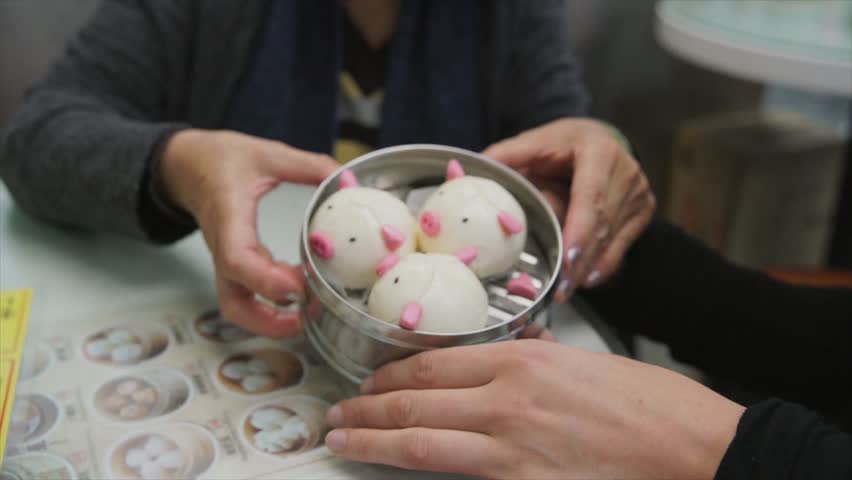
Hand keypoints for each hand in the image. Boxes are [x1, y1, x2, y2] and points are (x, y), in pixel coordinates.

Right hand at [160, 129, 338, 336]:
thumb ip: (311, 165)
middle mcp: (223, 247)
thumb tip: (351, 181)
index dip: (265, 280)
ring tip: (308, 313)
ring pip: (237, 307)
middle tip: (308, 314)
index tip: (298, 285)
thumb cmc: (221, 160)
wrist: (185, 165)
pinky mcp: (233, 267)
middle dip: (269, 320)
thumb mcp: (268, 153)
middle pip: (234, 301)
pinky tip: (300, 294)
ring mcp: (225, 262)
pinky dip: (270, 306)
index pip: (236, 259)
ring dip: (269, 321)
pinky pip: (246, 297)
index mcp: (228, 217)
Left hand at [324, 341, 743, 478]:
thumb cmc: (651, 405)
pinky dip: (422, 471)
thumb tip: (498, 364)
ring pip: (420, 441)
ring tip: (344, 439)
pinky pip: (458, 477)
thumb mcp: (582, 363)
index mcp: (523, 362)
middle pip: (415, 400)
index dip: (392, 372)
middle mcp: (507, 402)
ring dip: (374, 440)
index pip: (434, 362)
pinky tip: (400, 470)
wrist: (695, 451)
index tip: (372, 380)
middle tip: (340, 413)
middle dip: (367, 408)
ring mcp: (511, 450)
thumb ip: (530, 363)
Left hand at [483, 118, 655, 300]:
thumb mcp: (535, 141)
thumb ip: (506, 156)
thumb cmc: (564, 143)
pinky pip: (622, 246)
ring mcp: (638, 193)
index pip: (590, 195)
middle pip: (601, 224)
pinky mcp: (642, 210)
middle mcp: (625, 172)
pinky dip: (603, 265)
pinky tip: (585, 280)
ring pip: (612, 239)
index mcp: (598, 151)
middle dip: (579, 260)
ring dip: (588, 267)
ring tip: (564, 289)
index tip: (569, 258)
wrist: (601, 140)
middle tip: (559, 289)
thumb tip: (464, 170)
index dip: (580, 229)